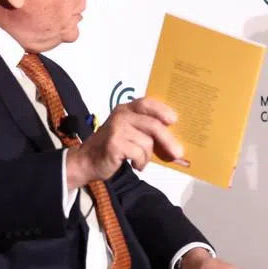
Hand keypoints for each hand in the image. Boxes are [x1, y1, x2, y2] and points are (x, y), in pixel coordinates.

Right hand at [66, 97, 183, 188]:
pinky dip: (141, 162)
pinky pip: (138, 153)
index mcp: (126, 109)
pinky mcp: (114, 144)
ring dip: (148, 156)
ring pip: (147, 142)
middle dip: (168, 140)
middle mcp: (121, 116)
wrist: (88, 161)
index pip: (146, 103)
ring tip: (140, 161)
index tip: (174, 120)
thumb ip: (146, 129)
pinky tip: (135, 165)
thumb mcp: (129, 132)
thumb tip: (175, 139)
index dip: (162, 110)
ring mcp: (116, 129)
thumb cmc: (114, 147)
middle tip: (179, 153)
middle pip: (153, 125)